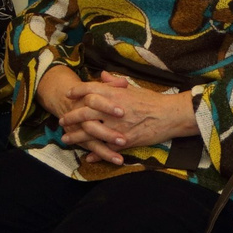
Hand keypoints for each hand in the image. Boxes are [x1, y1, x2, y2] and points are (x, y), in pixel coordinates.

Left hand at [42, 69, 194, 164]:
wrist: (170, 115)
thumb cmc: (153, 101)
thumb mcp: (133, 88)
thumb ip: (115, 82)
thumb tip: (101, 75)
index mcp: (115, 94)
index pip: (90, 89)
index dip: (77, 91)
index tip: (68, 94)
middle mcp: (112, 109)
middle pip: (84, 112)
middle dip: (71, 117)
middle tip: (62, 120)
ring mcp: (117, 126)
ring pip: (90, 132)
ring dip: (76, 137)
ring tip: (66, 139)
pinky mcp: (124, 140)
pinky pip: (105, 148)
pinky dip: (95, 154)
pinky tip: (87, 157)